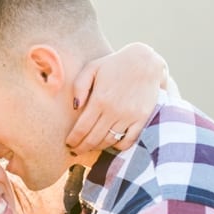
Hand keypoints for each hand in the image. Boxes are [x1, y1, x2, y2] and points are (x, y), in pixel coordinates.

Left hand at [64, 42, 166, 157]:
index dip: (74, 139)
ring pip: (109, 141)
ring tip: (90, 147)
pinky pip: (128, 140)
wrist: (145, 62)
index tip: (69, 144)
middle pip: (94, 138)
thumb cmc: (114, 64)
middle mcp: (113, 111)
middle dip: (82, 147)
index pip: (82, 128)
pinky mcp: (142, 119)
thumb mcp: (92, 68)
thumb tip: (74, 107)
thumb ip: (79, 86)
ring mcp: (129, 116)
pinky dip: (118, 146)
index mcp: (99, 99)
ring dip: (98, 148)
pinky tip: (111, 142)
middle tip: (76, 151)